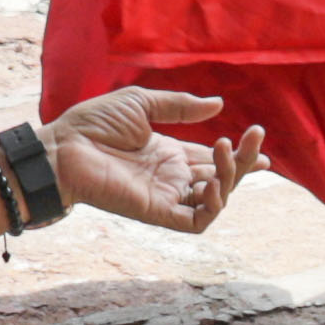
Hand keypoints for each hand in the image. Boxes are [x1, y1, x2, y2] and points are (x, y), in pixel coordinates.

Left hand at [47, 87, 239, 231]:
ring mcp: (166, 196)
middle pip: (221, 177)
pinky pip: (197, 221)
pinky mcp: (158, 212)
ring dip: (232, 176)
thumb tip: (218, 105)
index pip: (211, 159)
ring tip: (228, 148)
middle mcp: (171, 177)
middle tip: (255, 136)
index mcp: (167, 154)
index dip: (238, 154)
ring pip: (216, 199)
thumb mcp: (142, 103)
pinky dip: (214, 206)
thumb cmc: (93, 124)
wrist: (64, 148)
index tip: (259, 141)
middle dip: (243, 160)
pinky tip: (215, 183)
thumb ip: (180, 106)